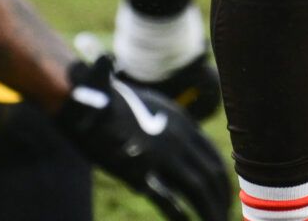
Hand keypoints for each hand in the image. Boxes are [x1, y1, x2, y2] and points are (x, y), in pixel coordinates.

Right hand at [55, 56, 230, 220]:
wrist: (83, 99)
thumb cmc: (113, 103)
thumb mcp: (150, 106)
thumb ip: (169, 129)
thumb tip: (181, 150)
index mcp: (182, 122)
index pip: (214, 157)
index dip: (223, 181)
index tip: (224, 197)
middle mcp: (177, 137)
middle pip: (211, 175)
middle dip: (221, 200)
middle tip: (222, 218)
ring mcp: (160, 154)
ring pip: (197, 189)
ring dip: (209, 211)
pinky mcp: (139, 170)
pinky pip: (168, 199)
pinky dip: (179, 215)